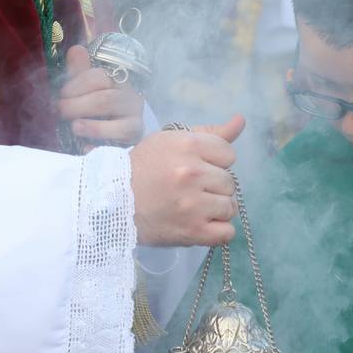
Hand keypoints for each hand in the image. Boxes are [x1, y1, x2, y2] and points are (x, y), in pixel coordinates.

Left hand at [57, 46, 144, 148]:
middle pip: (106, 100)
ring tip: (74, 127)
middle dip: (78, 106)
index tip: (61, 94)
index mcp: (118, 82)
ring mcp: (135, 122)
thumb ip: (80, 72)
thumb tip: (76, 50)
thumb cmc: (98, 108)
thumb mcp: (87, 88)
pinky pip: (121, 147)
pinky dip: (103, 148)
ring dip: (93, 127)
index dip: (77, 85)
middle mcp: (131, 100)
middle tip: (61, 112)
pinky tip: (86, 148)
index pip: (99, 77)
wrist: (119, 133)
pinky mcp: (134, 142)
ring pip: (120, 124)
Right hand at [129, 116, 245, 246]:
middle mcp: (191, 173)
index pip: (228, 154)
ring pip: (230, 207)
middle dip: (214, 186)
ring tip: (194, 208)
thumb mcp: (170, 141)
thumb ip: (209, 133)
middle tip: (190, 190)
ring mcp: (193, 204)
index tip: (197, 168)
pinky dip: (217, 231)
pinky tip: (200, 224)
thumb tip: (241, 121)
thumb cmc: (142, 169)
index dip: (215, 162)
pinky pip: (226, 232)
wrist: (112, 204)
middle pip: (229, 181)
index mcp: (187, 146)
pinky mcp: (192, 231)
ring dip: (216, 209)